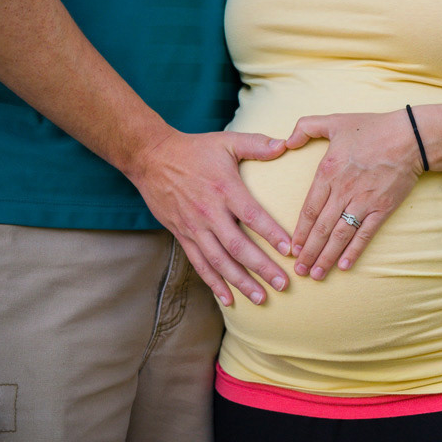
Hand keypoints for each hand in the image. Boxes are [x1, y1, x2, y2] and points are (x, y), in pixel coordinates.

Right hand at [127, 130, 292, 305]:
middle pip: (238, 246)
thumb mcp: (227, 141)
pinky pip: (200, 264)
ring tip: (261, 298)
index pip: (252, 216)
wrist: (151, 157)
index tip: (290, 250)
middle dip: (262, 268)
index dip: (271, 233)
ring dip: (241, 282)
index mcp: (224, 189)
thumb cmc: (195, 149)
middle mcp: (209, 212)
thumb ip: (257, 144)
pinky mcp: (182, 235)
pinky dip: (214, 283)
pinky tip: (229, 299)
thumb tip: (287, 143)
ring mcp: (194, 227)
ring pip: (219, 261)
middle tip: (283, 284)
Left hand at [285, 110, 421, 279]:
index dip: (299, 231)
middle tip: (298, 270)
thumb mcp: (334, 121)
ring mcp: (363, 202)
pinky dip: (354, 251)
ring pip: (340, 235)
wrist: (410, 137)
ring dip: (326, 257)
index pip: (309, 209)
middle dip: (308, 252)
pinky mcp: (382, 209)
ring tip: (316, 275)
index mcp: (328, 172)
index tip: (291, 248)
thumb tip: (286, 140)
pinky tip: (343, 266)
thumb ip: (306, 127)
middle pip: (321, 228)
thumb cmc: (373, 128)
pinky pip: (365, 234)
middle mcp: (343, 191)